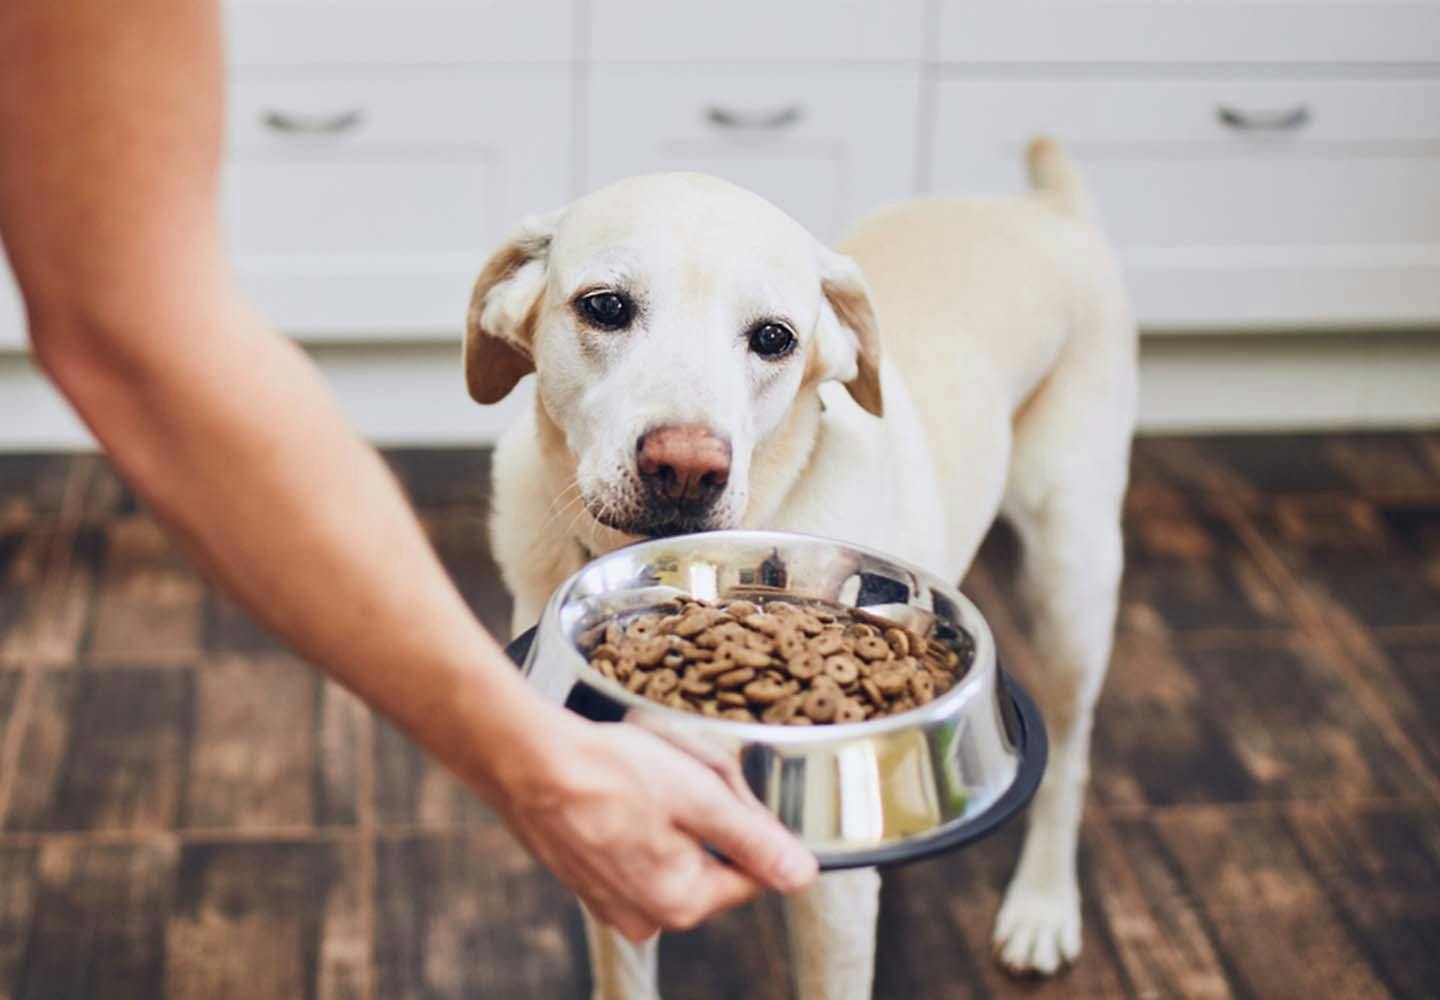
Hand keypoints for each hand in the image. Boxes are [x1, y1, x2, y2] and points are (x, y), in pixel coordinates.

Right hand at [493, 709, 818, 940]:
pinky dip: (636, 814)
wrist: (525, 759)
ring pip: (673, 848)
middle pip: (711, 858)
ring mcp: (610, 899)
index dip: (746, 820)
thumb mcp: (700, 796)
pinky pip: (635, 845)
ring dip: (671, 809)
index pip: (751, 870)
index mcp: (681, 902)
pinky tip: (619, 784)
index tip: (720, 785)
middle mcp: (645, 915)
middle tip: (679, 770)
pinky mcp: (586, 876)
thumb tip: (802, 875)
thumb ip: (756, 840)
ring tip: (643, 773)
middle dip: (705, 812)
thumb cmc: (609, 772)